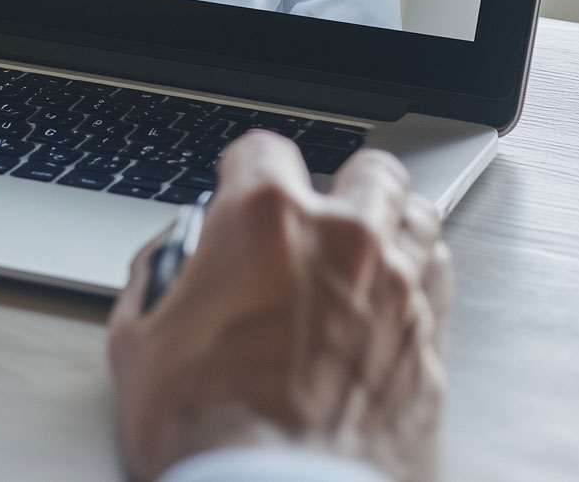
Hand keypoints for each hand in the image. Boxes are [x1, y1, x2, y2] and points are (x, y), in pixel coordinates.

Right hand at [107, 132, 450, 481]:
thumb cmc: (207, 430)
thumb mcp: (139, 341)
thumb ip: (158, 277)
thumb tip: (174, 261)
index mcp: (264, 219)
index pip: (263, 149)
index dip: (244, 171)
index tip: (239, 189)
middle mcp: (342, 238)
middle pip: (368, 169)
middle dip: (341, 183)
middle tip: (317, 212)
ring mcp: (397, 289)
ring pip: (419, 216)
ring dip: (391, 224)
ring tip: (366, 246)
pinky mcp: (430, 343)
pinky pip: (439, 282)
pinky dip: (417, 278)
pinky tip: (391, 296)